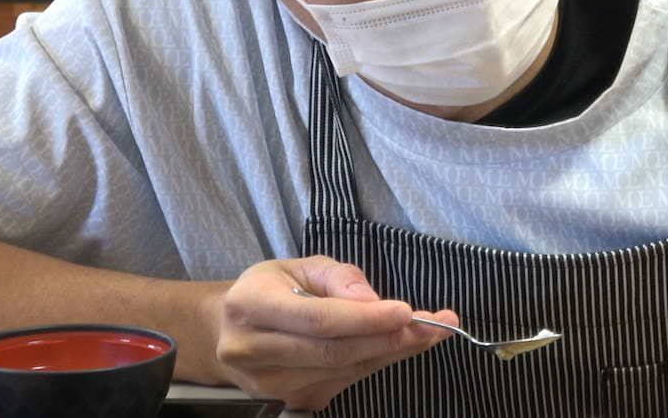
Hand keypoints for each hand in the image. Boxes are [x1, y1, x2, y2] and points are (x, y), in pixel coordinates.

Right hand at [209, 255, 455, 409]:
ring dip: (393, 351)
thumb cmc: (272, 290)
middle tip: (437, 325)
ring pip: (345, 370)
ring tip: (432, 330)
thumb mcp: (299, 265)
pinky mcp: (290, 402)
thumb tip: (372, 301)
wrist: (230, 331)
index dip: (365, 319)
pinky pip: (345, 382)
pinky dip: (378, 361)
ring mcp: (270, 385)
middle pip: (334, 352)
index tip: (407, 311)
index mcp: (251, 306)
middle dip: (391, 339)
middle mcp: (253, 351)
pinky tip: (401, 344)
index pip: (317, 319)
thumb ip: (338, 277)